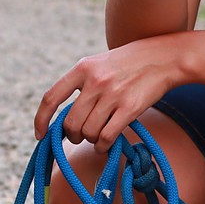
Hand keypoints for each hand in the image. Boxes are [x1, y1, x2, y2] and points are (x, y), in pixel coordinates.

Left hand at [34, 38, 179, 152]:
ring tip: (98, 136)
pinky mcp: (130, 108)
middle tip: (81, 135)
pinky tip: (106, 143)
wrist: (163, 57)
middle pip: (70, 123)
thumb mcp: (98, 64)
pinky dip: (103, 146)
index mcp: (82, 68)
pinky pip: (106, 137)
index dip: (41, 120)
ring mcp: (112, 95)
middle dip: (73, 136)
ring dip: (91, 140)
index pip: (51, 98)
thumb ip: (80, 85)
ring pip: (88, 132)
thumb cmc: (128, 63)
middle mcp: (95, 81)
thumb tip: (64, 118)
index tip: (41, 135)